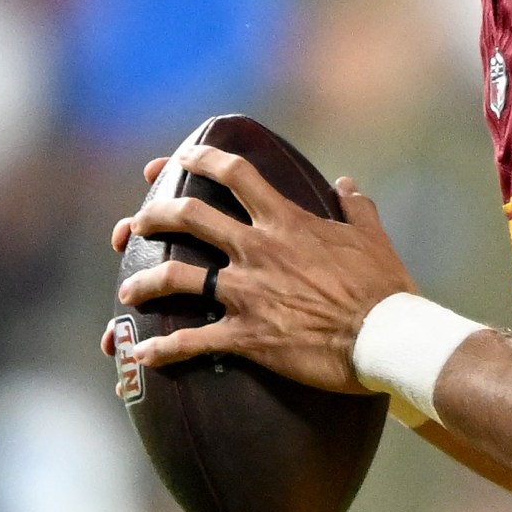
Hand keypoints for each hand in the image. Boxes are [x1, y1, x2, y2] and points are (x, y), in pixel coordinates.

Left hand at [103, 144, 417, 391]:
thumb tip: (347, 184)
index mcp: (285, 221)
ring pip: (176, 277)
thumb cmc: (383, 288)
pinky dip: (161, 349)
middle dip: (154, 215)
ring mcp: (246, 292)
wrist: (384, 338)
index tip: (181, 157)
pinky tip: (141, 355)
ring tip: (127, 290)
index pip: (235, 174)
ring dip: (144, 282)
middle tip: (137, 223)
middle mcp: (256, 249)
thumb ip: (356, 207)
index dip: (202, 159)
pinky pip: (191, 342)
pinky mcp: (245, 336)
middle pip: (189, 216)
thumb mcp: (372, 238)